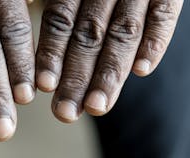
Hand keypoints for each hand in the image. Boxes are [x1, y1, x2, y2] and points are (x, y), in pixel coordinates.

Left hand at [36, 0, 183, 121]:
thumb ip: (60, 8)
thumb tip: (38, 50)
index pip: (60, 21)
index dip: (52, 54)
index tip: (46, 86)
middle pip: (89, 35)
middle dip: (77, 76)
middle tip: (66, 112)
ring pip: (123, 33)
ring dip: (110, 73)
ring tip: (97, 106)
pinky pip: (163, 14)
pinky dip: (156, 42)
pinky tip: (142, 71)